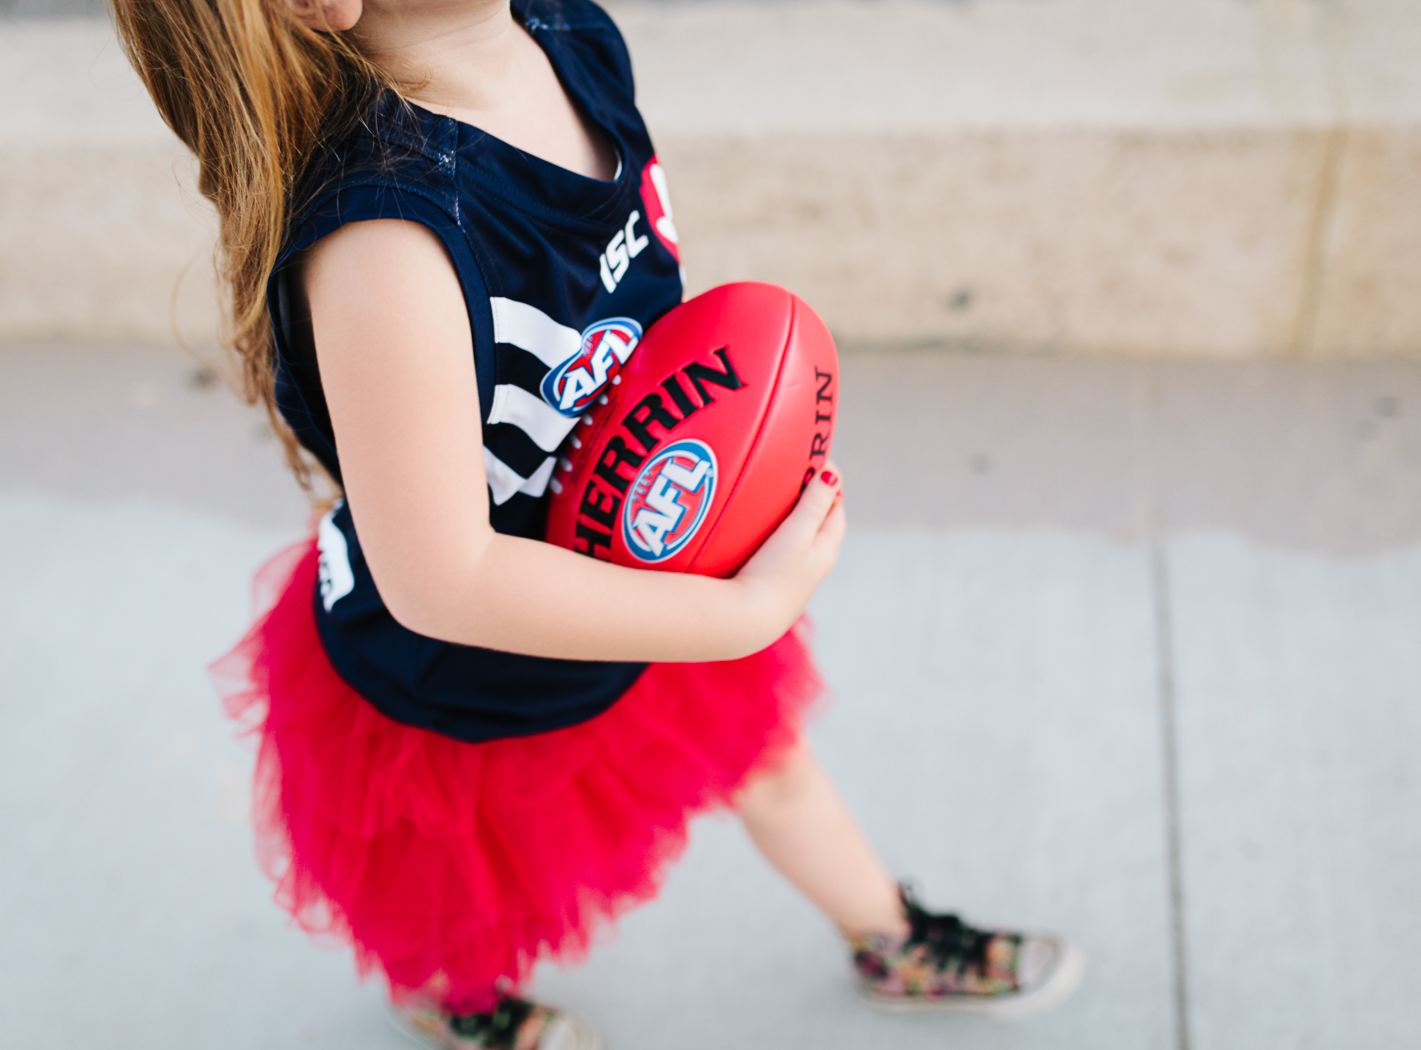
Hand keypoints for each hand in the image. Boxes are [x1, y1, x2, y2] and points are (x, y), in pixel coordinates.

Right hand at [733, 462, 845, 640]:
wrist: (744, 622)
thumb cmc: (773, 576)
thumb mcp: (797, 534)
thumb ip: (814, 504)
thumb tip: (832, 475)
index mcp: (827, 550)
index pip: (836, 510)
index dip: (829, 486)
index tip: (813, 464)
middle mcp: (814, 566)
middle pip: (818, 525)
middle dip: (809, 501)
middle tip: (790, 478)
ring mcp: (793, 578)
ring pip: (798, 541)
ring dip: (790, 521)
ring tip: (771, 502)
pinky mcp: (772, 586)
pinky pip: (778, 553)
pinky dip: (773, 538)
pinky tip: (753, 536)